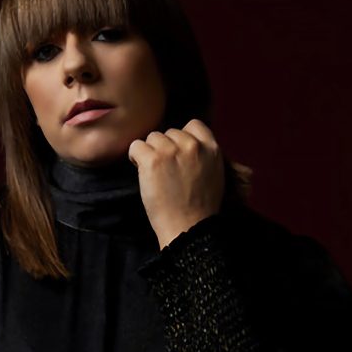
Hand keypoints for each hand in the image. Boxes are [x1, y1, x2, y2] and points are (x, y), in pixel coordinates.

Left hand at [127, 118, 225, 249]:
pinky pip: (136, 146)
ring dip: (151, 152)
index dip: (183, 137)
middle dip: (166, 147)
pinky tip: (142, 171)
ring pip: (152, 137)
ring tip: (156, 173)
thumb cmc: (201, 207)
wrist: (188, 227)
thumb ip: (204, 154)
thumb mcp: (215, 174)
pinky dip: (135, 157)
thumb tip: (190, 142)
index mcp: (212, 147)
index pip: (193, 124)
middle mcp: (192, 145)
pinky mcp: (152, 160)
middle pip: (170, 132)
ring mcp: (171, 151)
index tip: (179, 153)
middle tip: (167, 170)